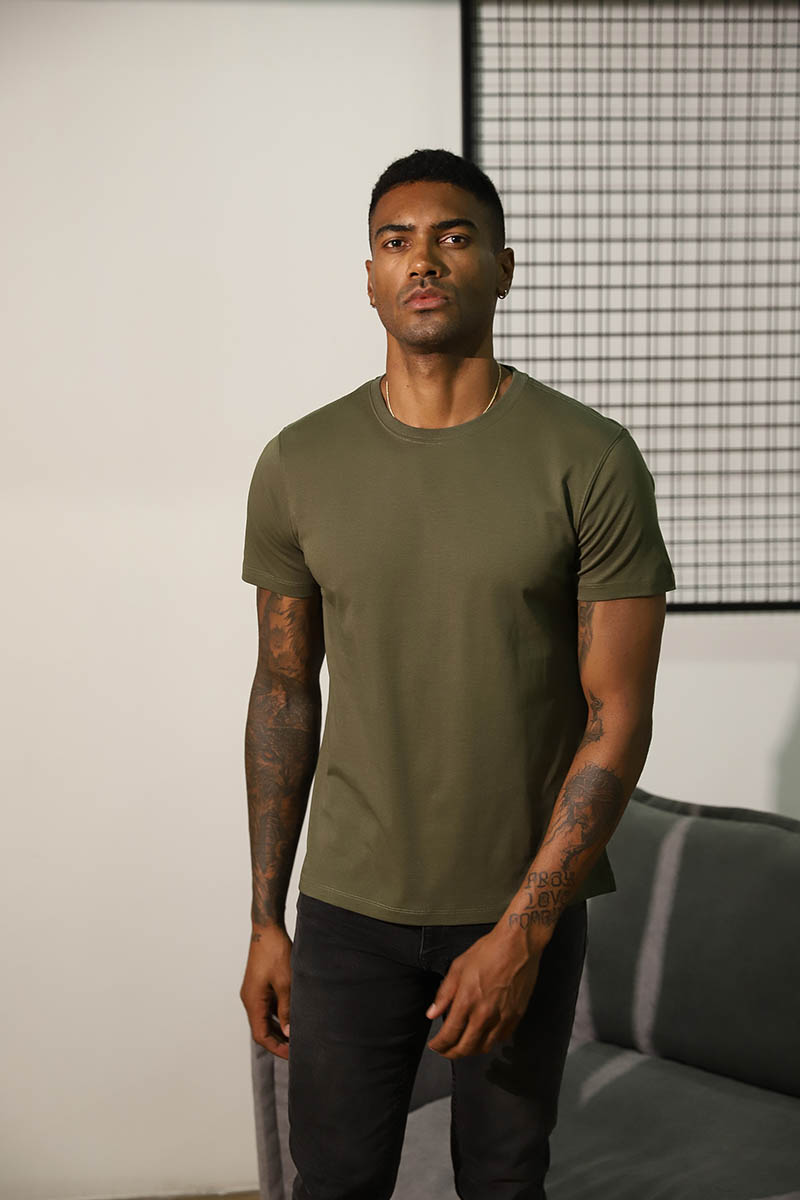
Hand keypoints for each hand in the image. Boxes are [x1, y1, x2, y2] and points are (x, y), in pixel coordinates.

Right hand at [239, 923, 292, 1060]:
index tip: (292, 1055)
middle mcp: (250, 999)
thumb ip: (287, 1009)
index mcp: (253, 1001)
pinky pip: (267, 1007)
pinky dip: (278, 1015)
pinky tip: (293, 1016)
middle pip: (261, 1029)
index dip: (276, 1048)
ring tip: (297, 1036)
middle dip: (278, 1041)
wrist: (267, 929)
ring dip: (279, 1028)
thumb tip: (290, 1033)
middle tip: (298, 1049)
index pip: (261, 1035)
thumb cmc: (276, 953)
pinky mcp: (259, 985)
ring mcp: (254, 992)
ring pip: (265, 1018)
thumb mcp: (286, 983)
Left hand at [425, 927, 543, 1058]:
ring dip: (471, 1051)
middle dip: (452, 1053)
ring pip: (485, 1047)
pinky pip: (501, 1038)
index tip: (435, 1046)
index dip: (439, 1045)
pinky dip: (490, 1041)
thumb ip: (444, 994)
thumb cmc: (488, 952)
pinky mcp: (516, 1016)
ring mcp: (502, 1017)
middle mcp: (485, 1014)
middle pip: (466, 1047)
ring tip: (463, 1046)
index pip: (450, 1035)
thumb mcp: (458, 967)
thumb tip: (432, 1013)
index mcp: (467, 1001)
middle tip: (445, 1051)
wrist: (517, 945)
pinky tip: (484, 1035)